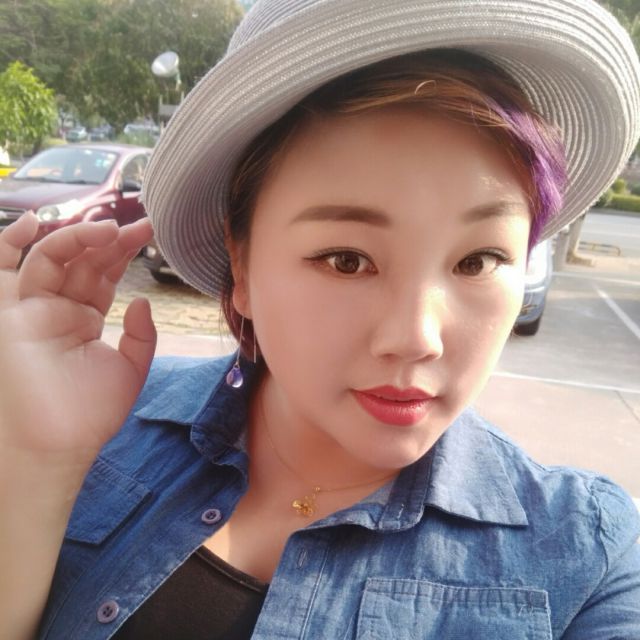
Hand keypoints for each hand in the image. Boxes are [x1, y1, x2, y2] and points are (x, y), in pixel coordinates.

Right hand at [0, 214, 156, 466]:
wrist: (60, 444)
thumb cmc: (91, 413)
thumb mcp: (130, 369)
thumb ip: (140, 335)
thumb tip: (142, 301)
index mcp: (84, 318)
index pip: (103, 274)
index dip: (124, 252)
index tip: (150, 234)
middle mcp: (57, 309)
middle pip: (82, 262)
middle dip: (111, 241)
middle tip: (140, 227)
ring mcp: (32, 309)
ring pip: (51, 259)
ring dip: (79, 238)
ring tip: (112, 229)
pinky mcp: (9, 315)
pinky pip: (4, 270)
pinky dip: (10, 242)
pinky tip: (34, 221)